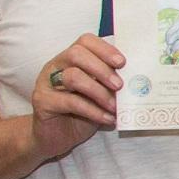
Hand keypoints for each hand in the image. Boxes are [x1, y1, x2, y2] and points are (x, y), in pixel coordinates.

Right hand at [31, 35, 123, 156]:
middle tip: (119, 85)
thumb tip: (136, 80)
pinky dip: (93, 111)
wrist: (55, 137)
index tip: (123, 63)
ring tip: (114, 106)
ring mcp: (46, 82)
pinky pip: (70, 102)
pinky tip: (107, 119)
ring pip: (72, 76)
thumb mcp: (101, 95)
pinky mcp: (43, 101)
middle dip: (102, 69)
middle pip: (76, 54)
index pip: (86, 41)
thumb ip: (112, 84)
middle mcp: (56, 65)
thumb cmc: (81, 113)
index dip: (105, 49)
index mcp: (71, 59)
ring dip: (99, 92)